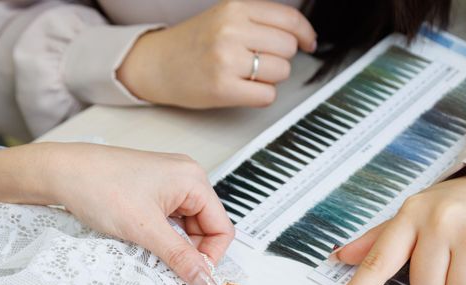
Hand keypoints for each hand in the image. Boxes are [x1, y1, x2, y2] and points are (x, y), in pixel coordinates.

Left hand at [0, 143, 234, 284]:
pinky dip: (159, 237)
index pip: (221, 228)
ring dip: (172, 247)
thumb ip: (181, 258)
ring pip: (185, 228)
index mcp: (193, 180)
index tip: (192, 278)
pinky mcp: (151, 191)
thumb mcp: (144, 230)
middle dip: (189, 252)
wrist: (58, 172)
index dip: (210, 257)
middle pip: (205, 229)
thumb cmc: (98, 187)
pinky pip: (168, 222)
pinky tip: (141, 243)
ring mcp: (168, 184)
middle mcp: (185, 178)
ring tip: (148, 252)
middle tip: (165, 269)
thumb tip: (207, 282)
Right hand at [117, 0, 316, 107]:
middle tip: (259, 62)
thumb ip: (258, 21)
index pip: (289, 19)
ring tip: (246, 75)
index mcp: (234, 7)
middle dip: (280, 58)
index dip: (304, 34)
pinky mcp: (223, 87)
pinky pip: (267, 95)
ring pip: (280, 72)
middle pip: (288, 48)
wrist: (157, 64)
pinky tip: (243, 89)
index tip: (308, 43)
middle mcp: (231, 30)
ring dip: (270, 78)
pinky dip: (260, 95)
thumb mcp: (224, 17)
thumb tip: (301, 36)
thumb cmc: (193, 44)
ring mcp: (226, 59)